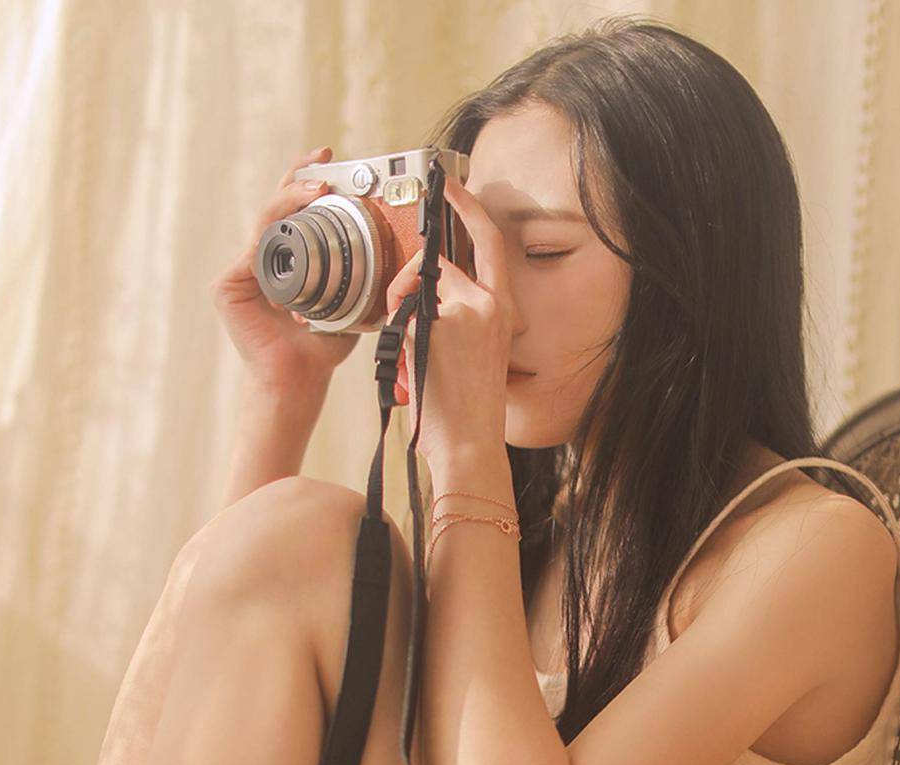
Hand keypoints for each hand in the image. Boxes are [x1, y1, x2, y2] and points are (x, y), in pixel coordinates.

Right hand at [208, 146, 359, 390]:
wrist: (300, 378)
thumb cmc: (323, 345)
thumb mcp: (353, 301)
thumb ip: (365, 275)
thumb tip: (402, 251)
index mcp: (288, 261)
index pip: (296, 213)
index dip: (309, 184)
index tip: (331, 162)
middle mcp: (262, 260)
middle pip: (277, 207)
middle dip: (299, 178)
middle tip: (323, 161)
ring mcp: (241, 271)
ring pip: (266, 222)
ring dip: (291, 199)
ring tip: (318, 189)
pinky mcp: (227, 285)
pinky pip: (254, 250)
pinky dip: (274, 234)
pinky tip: (293, 225)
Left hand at [384, 175, 516, 466]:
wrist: (469, 443)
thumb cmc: (467, 404)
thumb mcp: (477, 348)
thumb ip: (459, 311)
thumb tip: (421, 285)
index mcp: (503, 308)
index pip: (489, 242)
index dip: (470, 208)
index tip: (451, 186)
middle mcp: (488, 304)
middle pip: (436, 264)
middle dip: (410, 275)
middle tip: (401, 294)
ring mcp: (461, 315)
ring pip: (411, 287)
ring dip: (399, 309)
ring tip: (412, 350)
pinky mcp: (432, 329)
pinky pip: (398, 314)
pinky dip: (395, 335)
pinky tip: (411, 364)